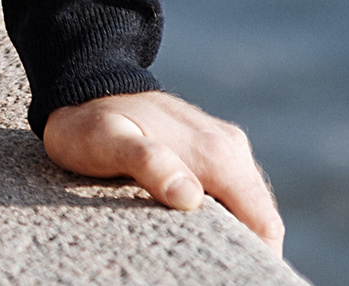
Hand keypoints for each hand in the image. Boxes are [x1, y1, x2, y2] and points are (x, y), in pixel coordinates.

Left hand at [43, 90, 282, 249]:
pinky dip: (219, 219)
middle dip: (242, 251)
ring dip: (230, 235)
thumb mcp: (106, 141)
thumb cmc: (89, 120)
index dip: (257, 260)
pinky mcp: (210, 152)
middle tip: (203, 270)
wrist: (83, 82)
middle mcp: (230, 148)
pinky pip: (229, 196)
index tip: (226, 276)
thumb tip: (190, 198)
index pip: (265, 225)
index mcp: (217, 153)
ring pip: (246, 209)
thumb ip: (148, 163)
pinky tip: (188, 228)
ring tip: (193, 254)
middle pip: (259, 221)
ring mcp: (223, 147)